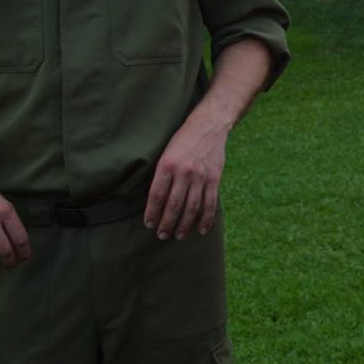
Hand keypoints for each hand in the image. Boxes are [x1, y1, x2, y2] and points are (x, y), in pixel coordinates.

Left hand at [144, 117, 229, 239]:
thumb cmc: (182, 141)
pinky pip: (210, 203)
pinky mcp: (214, 179)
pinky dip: (207, 219)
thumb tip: (156, 201)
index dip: (152, 213)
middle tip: (162, 236)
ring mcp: (200, 177)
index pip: (156, 196)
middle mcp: (184, 172)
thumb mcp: (166, 154)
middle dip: (167, 223)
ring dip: (185, 225)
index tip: (149, 224)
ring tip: (179, 236)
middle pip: (174, 205)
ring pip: (192, 207)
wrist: (208, 127)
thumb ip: (162, 176)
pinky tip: (202, 230)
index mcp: (167, 166)